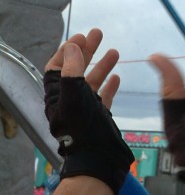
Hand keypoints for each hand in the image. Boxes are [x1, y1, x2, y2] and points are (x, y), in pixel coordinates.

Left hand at [44, 29, 133, 194]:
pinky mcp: (100, 118)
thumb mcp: (75, 98)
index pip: (57, 67)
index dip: (66, 50)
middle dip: (86, 51)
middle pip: (76, 69)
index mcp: (58, 96)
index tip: (80, 37)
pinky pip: (104, 97)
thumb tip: (72, 48)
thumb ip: (72, 72)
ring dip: (102, 65)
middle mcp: (70, 101)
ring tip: (114, 51)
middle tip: (98, 33)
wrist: (98, 160)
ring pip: (92, 81)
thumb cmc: (84, 131)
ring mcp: (85, 109)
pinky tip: (118, 77)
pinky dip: (110, 85)